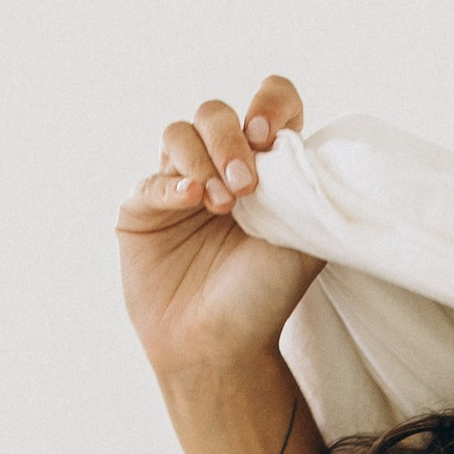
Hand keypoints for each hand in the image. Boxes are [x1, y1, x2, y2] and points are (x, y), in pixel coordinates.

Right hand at [119, 75, 319, 381]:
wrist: (221, 349)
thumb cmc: (265, 297)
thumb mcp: (307, 238)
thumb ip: (310, 187)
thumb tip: (311, 142)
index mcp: (264, 166)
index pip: (269, 103)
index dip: (269, 104)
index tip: (269, 136)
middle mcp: (219, 167)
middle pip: (216, 113)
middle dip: (230, 141)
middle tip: (247, 186)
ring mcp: (177, 184)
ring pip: (178, 133)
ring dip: (202, 160)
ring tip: (221, 205)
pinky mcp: (143, 208)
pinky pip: (150, 178)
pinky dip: (170, 184)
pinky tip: (191, 200)